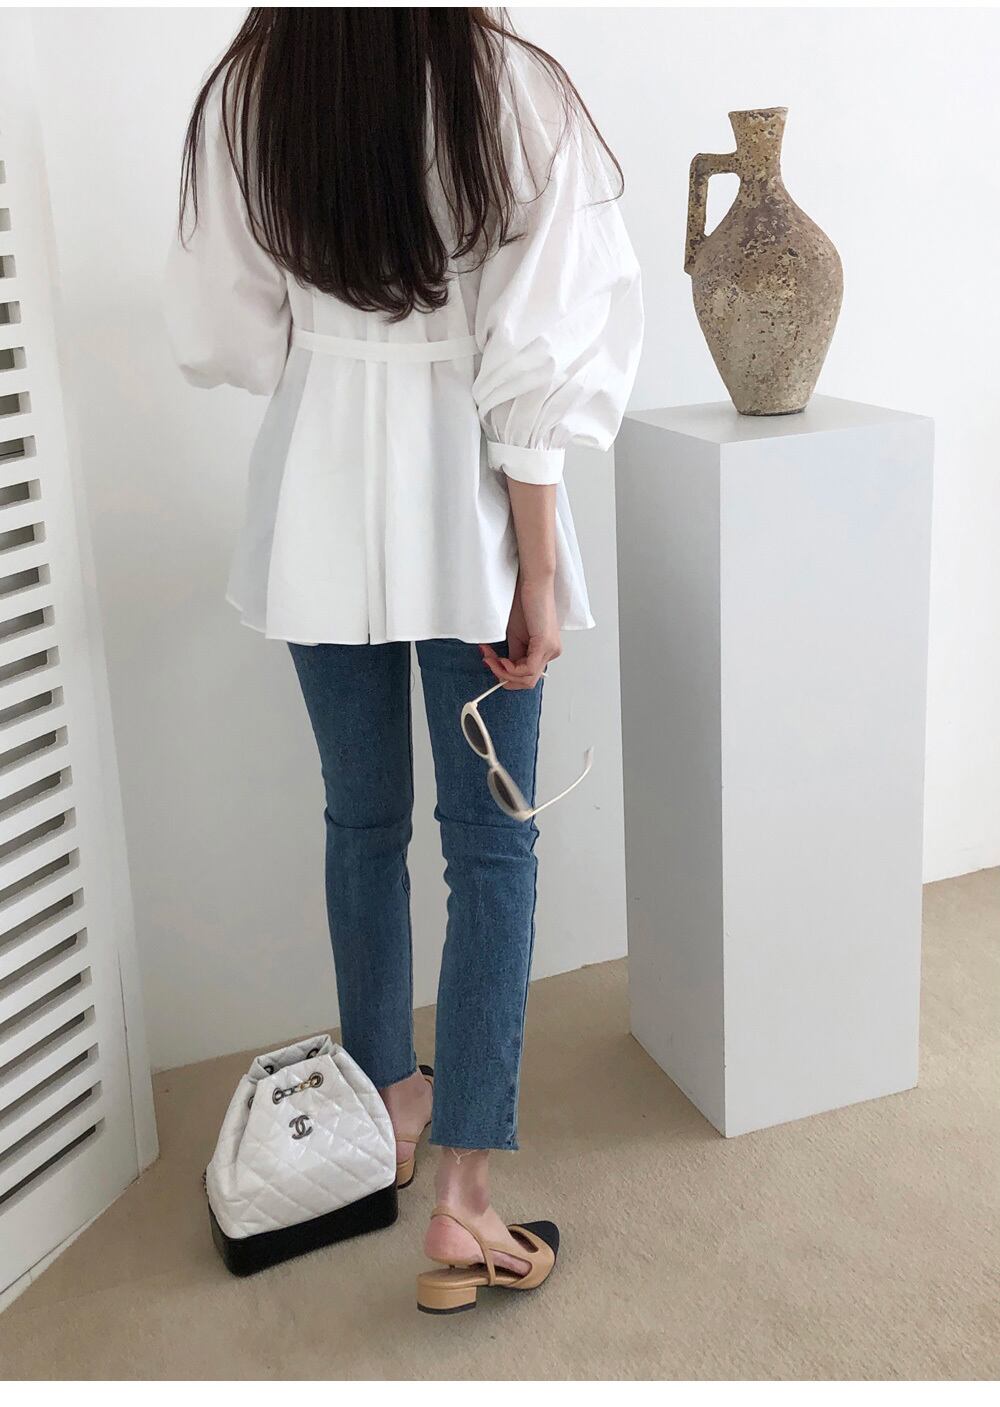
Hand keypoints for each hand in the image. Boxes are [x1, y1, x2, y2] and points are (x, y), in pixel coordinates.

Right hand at [480, 573, 560, 689]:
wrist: (531, 583)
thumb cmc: (523, 603)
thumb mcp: (515, 636)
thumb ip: (514, 655)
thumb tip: (504, 670)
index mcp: (546, 651)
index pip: (527, 676)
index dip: (506, 674)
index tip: (489, 661)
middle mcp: (552, 653)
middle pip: (528, 681)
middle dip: (503, 676)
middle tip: (488, 661)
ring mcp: (551, 650)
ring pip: (527, 678)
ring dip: (503, 672)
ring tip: (490, 656)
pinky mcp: (545, 644)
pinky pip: (528, 669)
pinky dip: (511, 668)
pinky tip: (501, 659)